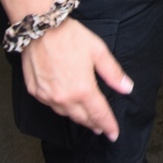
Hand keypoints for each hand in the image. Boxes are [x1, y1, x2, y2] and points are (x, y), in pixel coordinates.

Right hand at [20, 18, 132, 140]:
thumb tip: (127, 88)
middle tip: (101, 127)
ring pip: (66, 114)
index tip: (114, 134)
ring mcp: (47, 96)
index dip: (108, 125)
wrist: (40, 28)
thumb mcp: (98, 51)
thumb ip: (113, 73)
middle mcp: (64, 98)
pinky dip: (61, 107)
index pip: (99, 114)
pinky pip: (51, 106)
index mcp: (83, 89)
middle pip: (82, 118)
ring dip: (78, 117)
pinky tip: (67, 104)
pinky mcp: (35, 92)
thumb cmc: (70, 37)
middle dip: (94, 124)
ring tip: (87, 119)